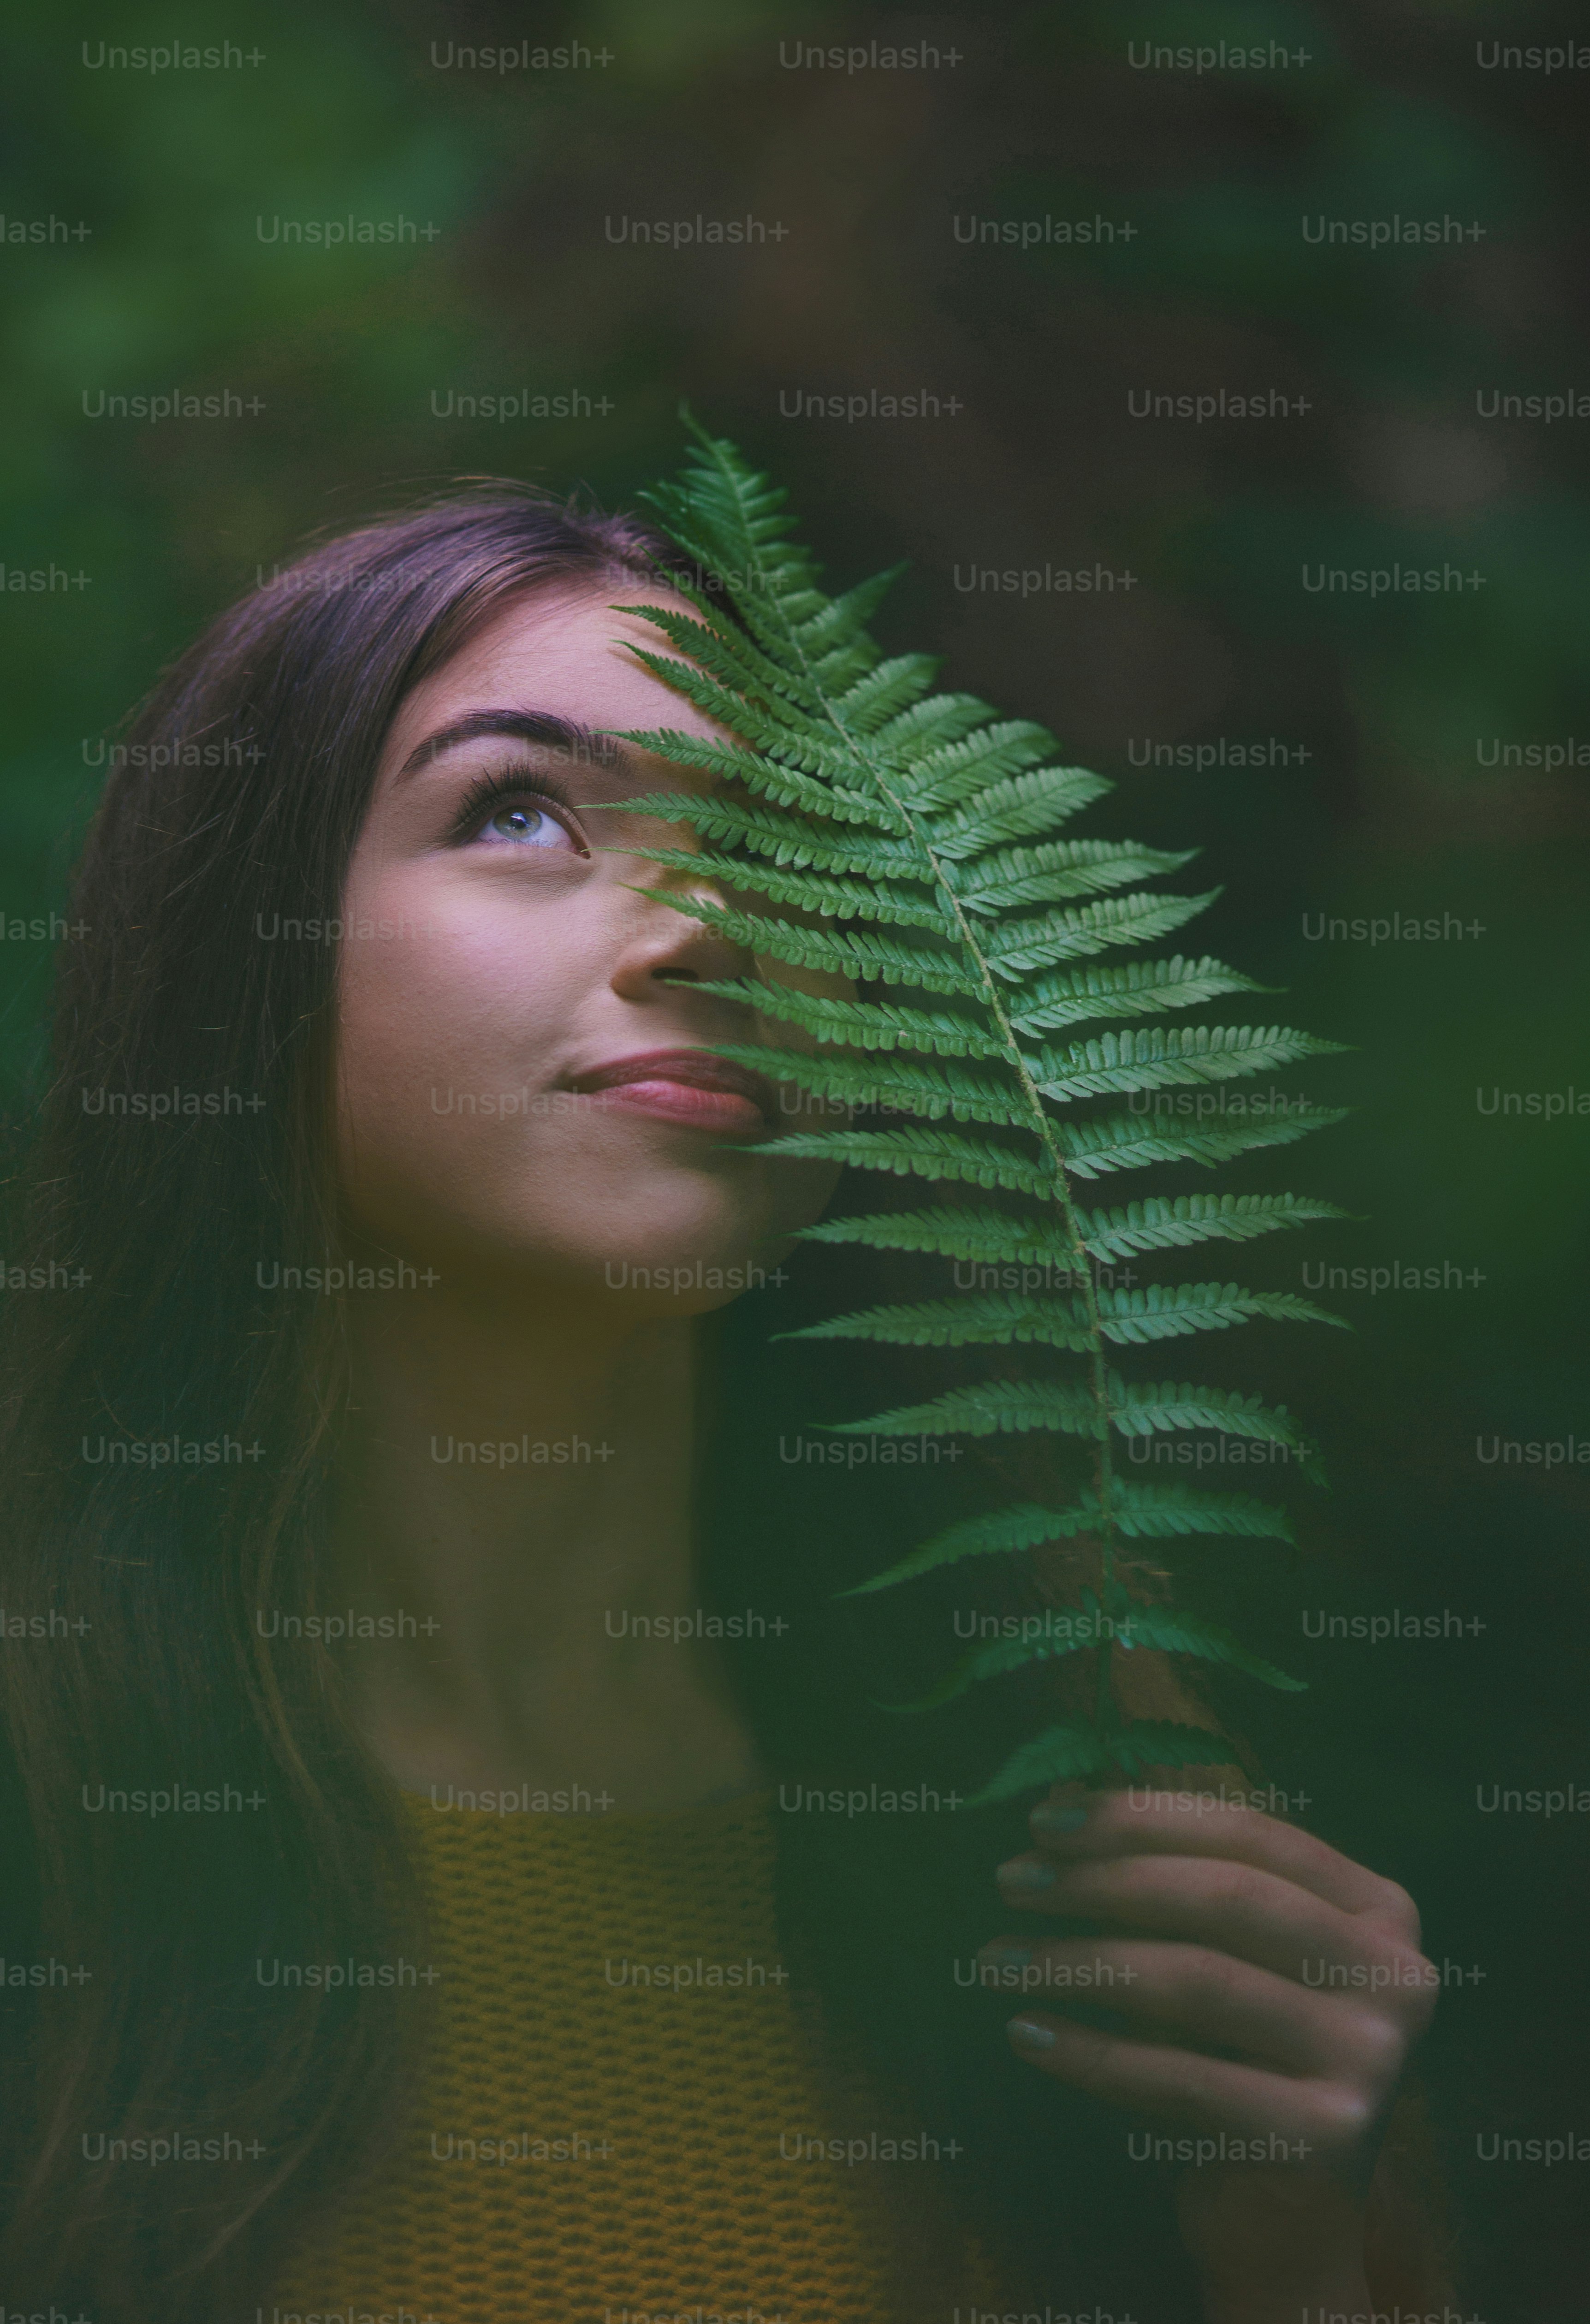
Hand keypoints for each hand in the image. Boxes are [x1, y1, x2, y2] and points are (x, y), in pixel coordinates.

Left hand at [982, 1774, 1437, 2319]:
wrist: (1289, 2224)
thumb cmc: (1244, 2064)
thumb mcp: (1224, 1958)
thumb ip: (1168, 1881)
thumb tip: (1063, 1798)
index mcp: (1380, 1910)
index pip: (1251, 1833)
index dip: (1143, 1817)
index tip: (1043, 1820)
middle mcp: (1395, 1976)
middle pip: (1226, 1898)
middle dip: (1105, 1880)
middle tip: (1010, 1879)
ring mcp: (1370, 2058)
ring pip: (1199, 1982)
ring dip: (1081, 1962)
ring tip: (994, 1960)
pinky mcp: (1328, 2137)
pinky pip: (1183, 2077)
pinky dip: (1093, 2053)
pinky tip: (1027, 2033)